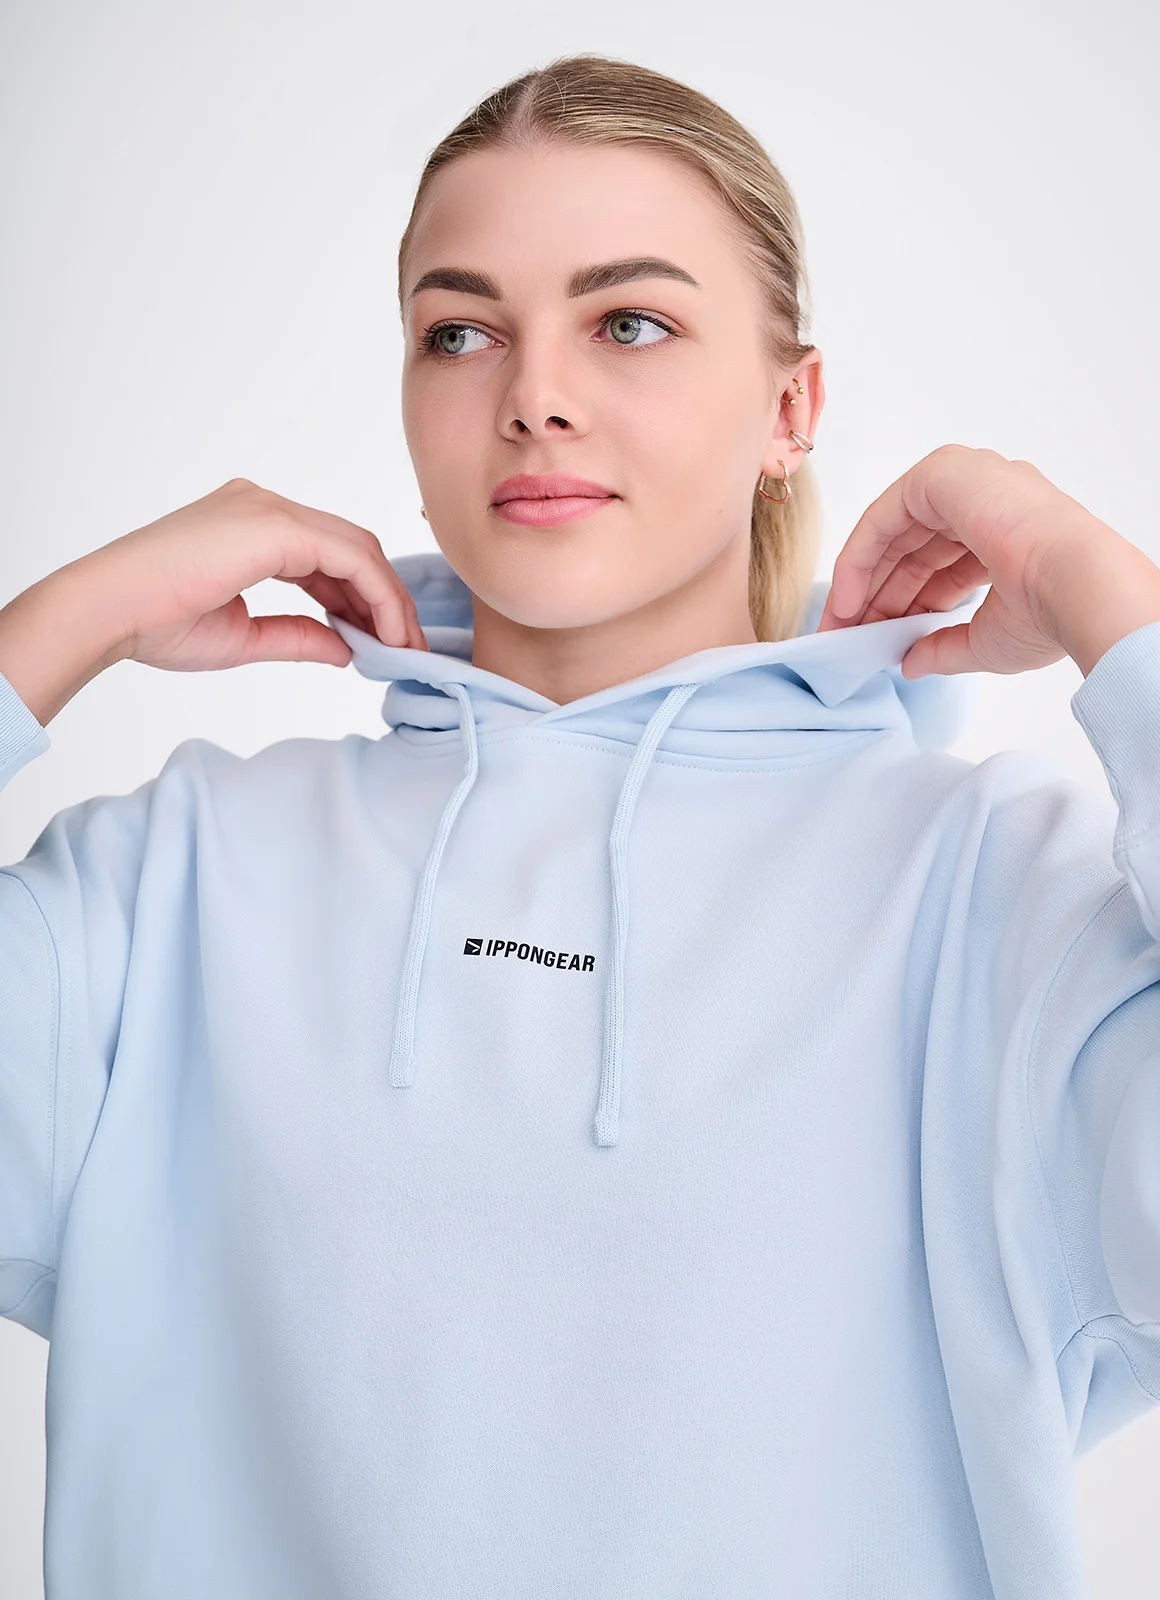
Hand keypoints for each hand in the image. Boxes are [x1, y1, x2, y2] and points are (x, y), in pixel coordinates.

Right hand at [93, 477, 428, 670]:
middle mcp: (263, 506)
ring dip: (387, 599)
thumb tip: (346, 649)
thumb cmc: (155, 623)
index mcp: (250, 525)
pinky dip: (376, 594)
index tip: (381, 642)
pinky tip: (386, 633)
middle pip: (351, 547)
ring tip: (402, 647)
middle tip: (404, 646)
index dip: (362, 599)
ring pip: (356, 548)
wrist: (107, 611)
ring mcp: (269, 509)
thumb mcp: (243, 635)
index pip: (328, 555)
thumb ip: (298, 635)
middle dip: (384, 598)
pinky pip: (349, 557)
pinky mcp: (274, 524)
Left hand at [814, 443, 1154, 679]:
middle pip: (912, 549)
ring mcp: (966, 479)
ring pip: (894, 533)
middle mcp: (987, 497)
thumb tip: (912, 664)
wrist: (1078, 586)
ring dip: (862, 583)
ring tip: (842, 629)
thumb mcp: (987, 639)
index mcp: (1007, 530)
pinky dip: (859, 559)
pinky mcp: (943, 474)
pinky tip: (847, 602)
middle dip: (878, 597)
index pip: (940, 567)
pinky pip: (884, 517)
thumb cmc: (1050, 612)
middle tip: (849, 638)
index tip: (877, 641)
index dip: (905, 605)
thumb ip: (945, 647)